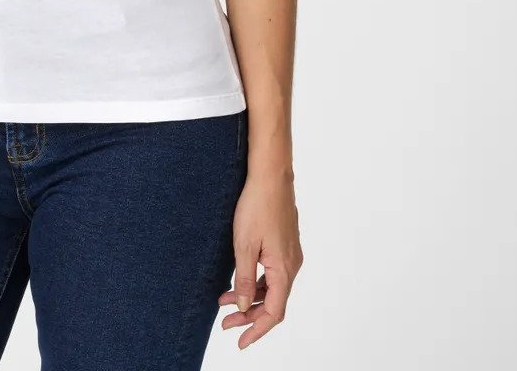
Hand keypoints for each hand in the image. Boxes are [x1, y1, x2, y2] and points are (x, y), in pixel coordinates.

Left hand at [219, 171, 303, 349]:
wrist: (270, 176)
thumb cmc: (257, 206)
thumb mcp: (244, 245)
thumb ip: (245, 278)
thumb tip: (243, 305)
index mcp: (284, 269)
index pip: (274, 312)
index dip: (257, 330)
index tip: (240, 341)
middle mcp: (292, 265)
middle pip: (273, 303)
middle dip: (249, 316)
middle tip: (226, 324)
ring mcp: (289, 255)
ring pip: (272, 288)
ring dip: (251, 299)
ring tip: (224, 302)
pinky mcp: (284, 245)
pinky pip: (272, 273)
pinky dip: (256, 282)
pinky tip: (239, 281)